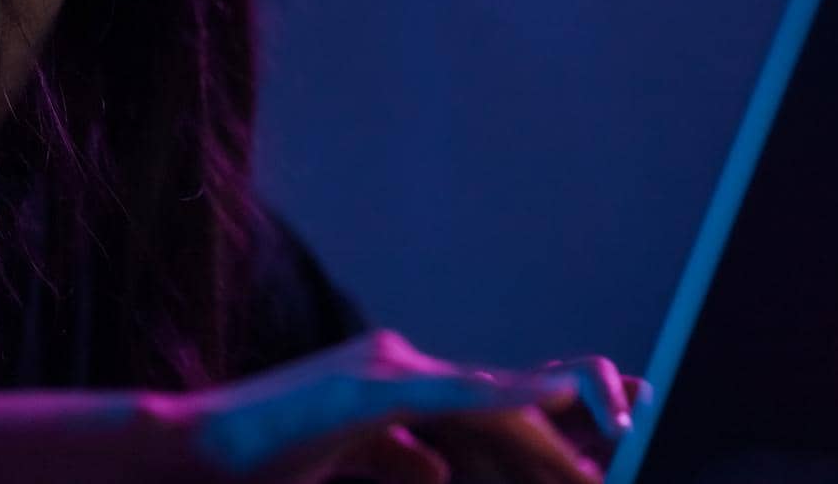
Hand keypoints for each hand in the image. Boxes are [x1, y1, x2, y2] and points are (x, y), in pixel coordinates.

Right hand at [168, 330, 637, 483]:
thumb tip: (435, 468)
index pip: (486, 407)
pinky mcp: (369, 390)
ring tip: (625, 429)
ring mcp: (384, 372)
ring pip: (490, 398)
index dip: (548, 421)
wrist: (193, 451)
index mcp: (396, 389)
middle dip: (576, 418)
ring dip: (560, 422)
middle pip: (501, 398)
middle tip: (645, 425)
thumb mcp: (343, 459)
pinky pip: (452, 396)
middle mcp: (399, 368)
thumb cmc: (260, 460)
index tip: (608, 437)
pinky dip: (509, 399)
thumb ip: (392, 456)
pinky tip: (557, 402)